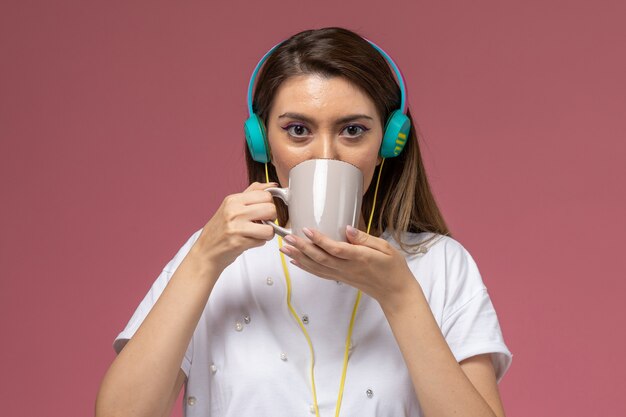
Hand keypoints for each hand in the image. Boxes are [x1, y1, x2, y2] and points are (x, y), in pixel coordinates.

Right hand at [195, 182, 277, 271]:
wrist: (206, 251)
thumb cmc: (219, 230)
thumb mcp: (231, 206)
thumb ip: (251, 193)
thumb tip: (272, 184)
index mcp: (233, 200)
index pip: (265, 194)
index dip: (269, 204)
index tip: (264, 211)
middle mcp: (234, 211)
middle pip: (271, 209)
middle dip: (271, 218)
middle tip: (263, 222)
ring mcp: (236, 227)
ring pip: (269, 228)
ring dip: (268, 233)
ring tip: (258, 233)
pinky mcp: (238, 243)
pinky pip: (262, 241)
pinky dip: (260, 242)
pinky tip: (250, 241)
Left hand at [279, 226, 416, 306]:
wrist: (395, 292)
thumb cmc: (393, 268)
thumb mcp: (386, 248)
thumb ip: (365, 238)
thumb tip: (347, 228)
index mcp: (360, 258)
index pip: (336, 249)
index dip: (320, 240)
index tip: (307, 229)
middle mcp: (348, 268)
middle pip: (321, 258)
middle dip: (302, 248)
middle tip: (287, 237)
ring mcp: (343, 275)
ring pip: (317, 266)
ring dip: (299, 257)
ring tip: (285, 248)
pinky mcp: (341, 279)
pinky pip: (320, 273)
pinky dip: (306, 267)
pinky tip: (296, 261)